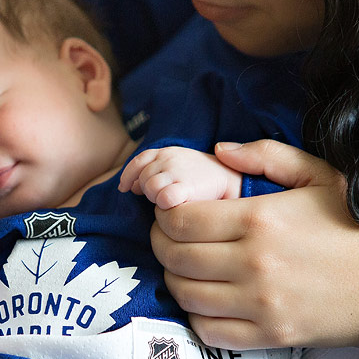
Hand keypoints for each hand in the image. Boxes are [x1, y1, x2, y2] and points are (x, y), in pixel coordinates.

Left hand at [118, 146, 242, 208]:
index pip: (138, 161)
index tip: (126, 189)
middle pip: (142, 178)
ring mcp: (178, 171)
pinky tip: (176, 207)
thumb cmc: (201, 179)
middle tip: (164, 198)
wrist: (231, 180)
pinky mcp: (187, 186)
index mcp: (167, 151)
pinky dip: (165, 205)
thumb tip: (128, 187)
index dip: (129, 176)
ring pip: (150, 188)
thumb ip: (152, 172)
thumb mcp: (175, 167)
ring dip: (156, 199)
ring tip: (172, 202)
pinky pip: (163, 198)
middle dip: (147, 191)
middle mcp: (169, 158)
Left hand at [151, 140, 358, 353]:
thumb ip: (266, 155)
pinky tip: (211, 301)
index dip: (164, 215)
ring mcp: (260, 303)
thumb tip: (219, 151)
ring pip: (185, 295)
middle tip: (173, 239)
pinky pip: (209, 332)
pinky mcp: (272, 335)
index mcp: (260, 217)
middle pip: (174, 257)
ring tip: (190, 268)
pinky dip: (199, 317)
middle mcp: (253, 262)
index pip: (179, 220)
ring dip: (177, 280)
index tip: (172, 212)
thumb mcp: (320, 174)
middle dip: (163, 245)